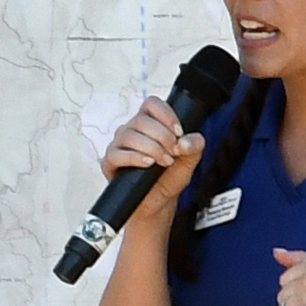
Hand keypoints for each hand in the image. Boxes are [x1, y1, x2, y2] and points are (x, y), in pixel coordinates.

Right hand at [99, 101, 204, 229]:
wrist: (159, 202)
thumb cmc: (169, 178)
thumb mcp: (190, 159)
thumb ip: (195, 145)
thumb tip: (184, 141)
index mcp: (150, 123)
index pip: (152, 104)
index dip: (166, 115)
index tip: (179, 132)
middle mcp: (132, 130)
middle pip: (141, 120)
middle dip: (162, 136)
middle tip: (174, 152)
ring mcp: (119, 145)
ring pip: (128, 135)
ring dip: (151, 148)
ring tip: (164, 161)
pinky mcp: (110, 162)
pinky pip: (116, 154)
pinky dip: (135, 158)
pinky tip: (148, 164)